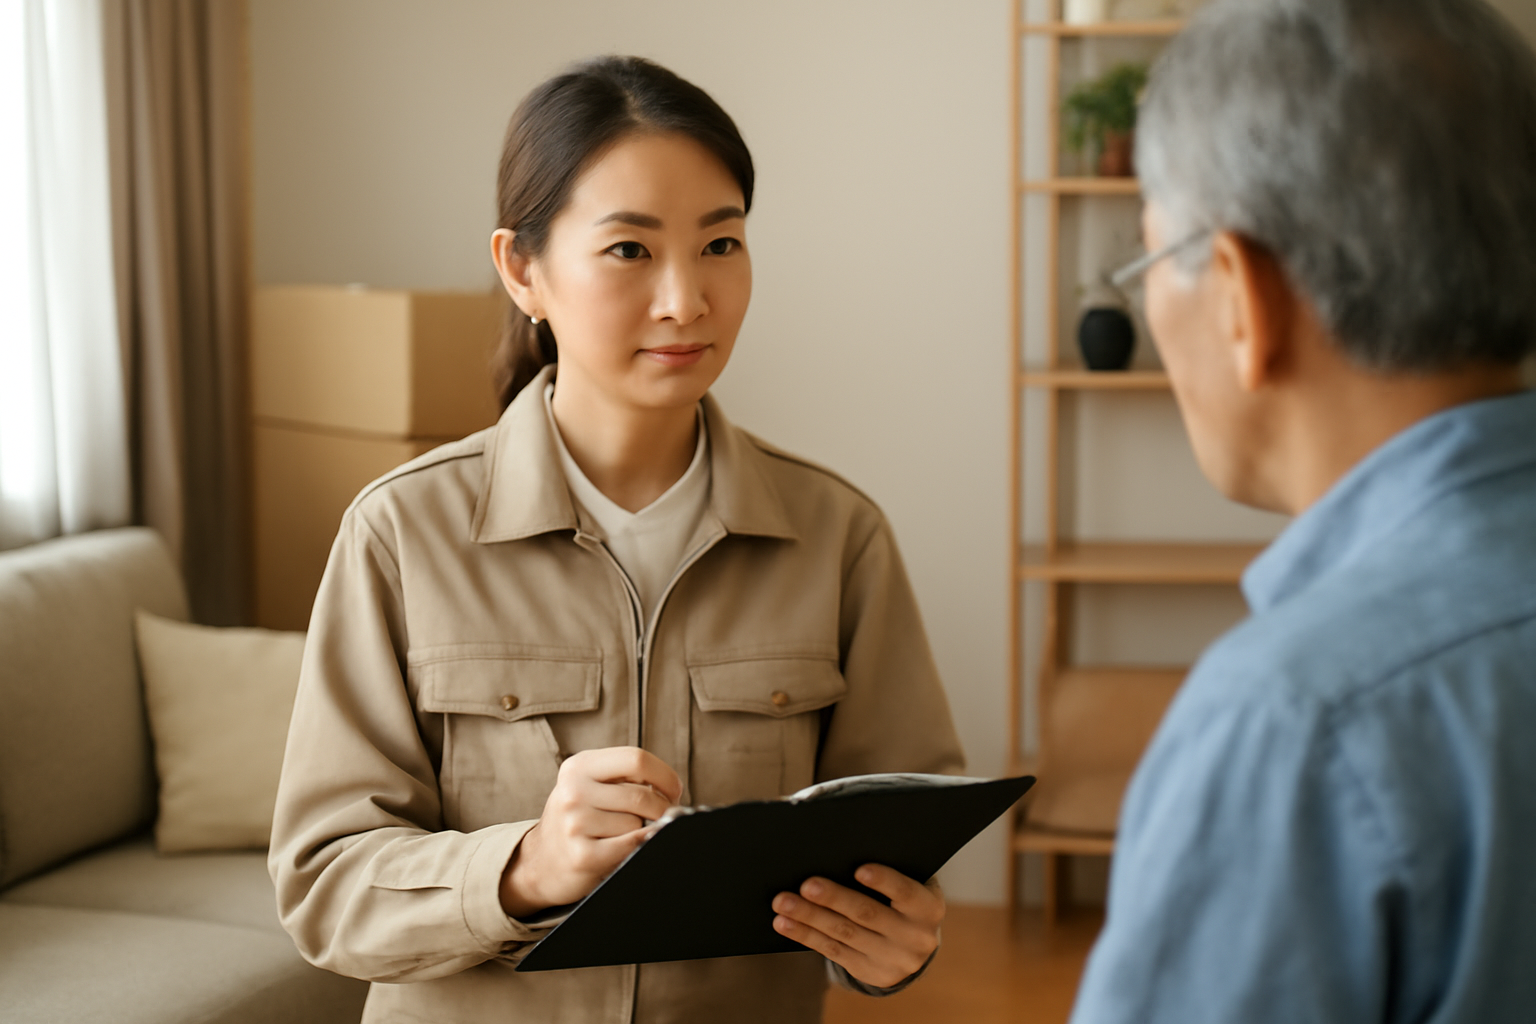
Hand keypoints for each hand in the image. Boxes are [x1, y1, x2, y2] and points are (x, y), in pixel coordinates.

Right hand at [499, 747, 680, 917]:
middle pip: (643, 795)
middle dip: (661, 809)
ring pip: (638, 824)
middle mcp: (573, 791)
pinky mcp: (582, 855)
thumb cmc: (578, 820)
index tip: (673, 790)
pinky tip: (622, 847)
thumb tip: (672, 789)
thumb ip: (627, 778)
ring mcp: (575, 823)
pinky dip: (637, 847)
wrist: (540, 863)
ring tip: (619, 834)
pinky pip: (630, 846)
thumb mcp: (591, 786)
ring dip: (640, 831)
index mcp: (579, 766)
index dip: (664, 776)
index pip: (636, 758)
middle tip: (658, 817)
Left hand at [772, 864, 944, 988]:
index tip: (859, 869)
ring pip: (844, 934)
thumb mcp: (909, 881)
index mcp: (928, 908)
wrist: (914, 944)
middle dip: (834, 898)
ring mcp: (892, 959)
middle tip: (806, 885)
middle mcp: (915, 937)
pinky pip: (833, 951)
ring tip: (783, 902)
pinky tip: (784, 923)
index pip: (906, 892)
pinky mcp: (869, 972)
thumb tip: (837, 848)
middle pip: (867, 914)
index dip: (884, 881)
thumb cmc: (903, 897)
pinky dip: (805, 935)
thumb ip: (888, 866)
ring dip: (809, 917)